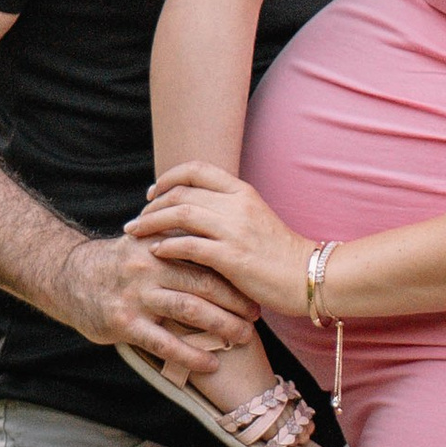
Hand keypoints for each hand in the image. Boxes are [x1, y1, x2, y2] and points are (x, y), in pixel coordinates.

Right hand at [56, 228, 258, 369]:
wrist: (68, 277)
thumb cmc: (117, 263)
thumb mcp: (144, 242)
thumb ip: (175, 242)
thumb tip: (218, 244)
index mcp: (159, 243)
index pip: (205, 255)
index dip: (234, 272)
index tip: (256, 285)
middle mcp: (149, 266)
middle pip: (203, 282)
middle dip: (235, 301)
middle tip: (257, 315)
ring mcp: (136, 295)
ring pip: (189, 310)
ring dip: (221, 326)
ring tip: (243, 338)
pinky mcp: (124, 323)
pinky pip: (163, 342)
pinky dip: (190, 355)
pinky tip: (209, 364)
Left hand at [128, 163, 311, 317]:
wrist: (309, 277)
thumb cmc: (280, 254)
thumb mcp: (256, 220)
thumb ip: (228, 211)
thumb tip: (195, 210)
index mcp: (243, 192)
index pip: (197, 169)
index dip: (169, 178)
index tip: (153, 193)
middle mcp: (237, 205)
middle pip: (181, 192)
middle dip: (152, 205)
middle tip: (137, 220)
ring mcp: (235, 230)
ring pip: (180, 214)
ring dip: (151, 223)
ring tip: (136, 233)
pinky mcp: (232, 257)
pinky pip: (189, 246)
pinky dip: (166, 246)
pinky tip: (155, 252)